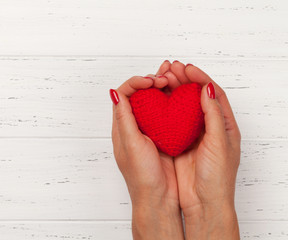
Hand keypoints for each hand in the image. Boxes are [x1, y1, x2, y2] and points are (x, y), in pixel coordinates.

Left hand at [110, 61, 183, 239]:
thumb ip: (124, 118)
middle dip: (151, 81)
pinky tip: (181, 99)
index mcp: (122, 126)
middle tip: (166, 79)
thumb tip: (115, 92)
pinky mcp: (164, 136)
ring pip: (154, 102)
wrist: (159, 197)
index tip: (152, 82)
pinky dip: (172, 103)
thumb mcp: (131, 144)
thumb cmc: (142, 175)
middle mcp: (134, 125)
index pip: (125, 94)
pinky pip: (166, 113)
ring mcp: (149, 130)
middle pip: (139, 94)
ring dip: (162, 89)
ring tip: (174, 81)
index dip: (137, 82)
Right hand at [167, 61, 240, 238]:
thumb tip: (207, 89)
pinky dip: (165, 107)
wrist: (203, 201)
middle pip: (196, 96)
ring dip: (173, 90)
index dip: (200, 78)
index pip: (212, 93)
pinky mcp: (178, 141)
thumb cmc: (217, 177)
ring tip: (162, 78)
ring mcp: (192, 133)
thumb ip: (213, 115)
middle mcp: (208, 126)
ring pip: (182, 105)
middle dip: (184, 80)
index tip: (186, 68)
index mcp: (224, 124)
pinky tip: (157, 99)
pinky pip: (171, 120)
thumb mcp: (220, 143)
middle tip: (171, 68)